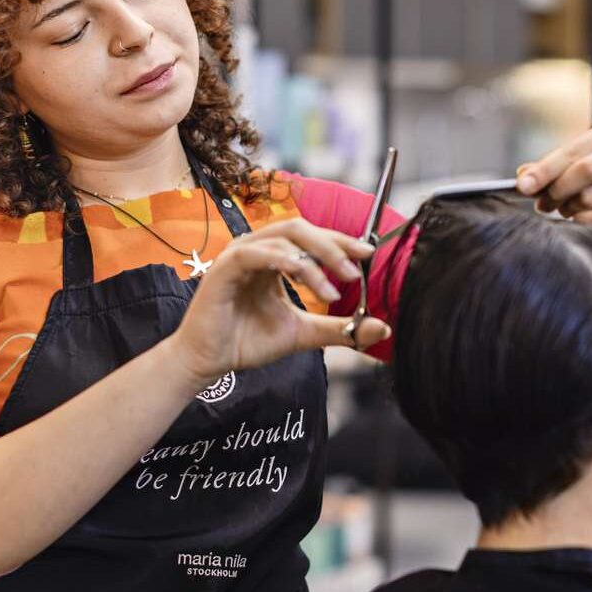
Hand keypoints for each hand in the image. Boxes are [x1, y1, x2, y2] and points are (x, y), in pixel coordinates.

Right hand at [166, 219, 389, 385]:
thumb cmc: (247, 342)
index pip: (312, 238)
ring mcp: (239, 254)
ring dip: (314, 260)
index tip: (368, 254)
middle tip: (354, 271)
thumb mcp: (304, 333)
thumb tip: (383, 327)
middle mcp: (257, 248)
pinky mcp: (224, 267)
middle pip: (301, 228)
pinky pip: (257, 253)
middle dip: (333, 246)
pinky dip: (284, 260)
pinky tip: (303, 276)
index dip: (341, 242)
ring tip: (332, 291)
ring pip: (284, 237)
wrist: (208, 362)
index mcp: (274, 257)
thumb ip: (340, 328)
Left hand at [515, 121, 591, 278]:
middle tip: (545, 203)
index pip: (574, 151)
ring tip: (569, 209)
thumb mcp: (579, 168)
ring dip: (571, 209)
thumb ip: (551, 170)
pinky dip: (587, 223)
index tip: (522, 186)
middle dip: (558, 190)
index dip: (545, 170)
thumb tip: (524, 177)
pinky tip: (583, 220)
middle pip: (585, 171)